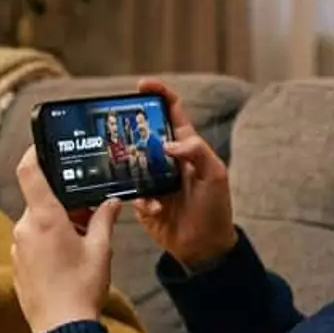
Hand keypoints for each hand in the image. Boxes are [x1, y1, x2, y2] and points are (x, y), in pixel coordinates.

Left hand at [13, 147, 120, 332]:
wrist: (61, 330)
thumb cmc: (82, 289)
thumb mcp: (101, 250)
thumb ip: (104, 219)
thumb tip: (111, 202)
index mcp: (44, 219)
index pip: (29, 172)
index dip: (33, 153)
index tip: (42, 145)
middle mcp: (24, 229)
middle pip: (40, 201)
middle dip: (63, 202)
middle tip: (88, 211)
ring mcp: (17, 248)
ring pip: (37, 223)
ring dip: (58, 224)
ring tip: (83, 241)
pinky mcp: (17, 265)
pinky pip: (32, 243)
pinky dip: (49, 242)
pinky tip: (69, 260)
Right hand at [131, 78, 237, 268]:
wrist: (204, 246)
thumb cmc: (215, 208)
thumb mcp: (215, 175)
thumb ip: (197, 152)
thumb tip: (167, 143)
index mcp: (186, 146)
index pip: (171, 111)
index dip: (158, 94)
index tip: (142, 85)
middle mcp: (166, 158)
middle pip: (142, 132)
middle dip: (130, 126)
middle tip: (118, 125)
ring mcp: (152, 178)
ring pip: (130, 160)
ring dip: (127, 163)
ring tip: (128, 168)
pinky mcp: (141, 199)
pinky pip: (129, 191)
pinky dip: (138, 197)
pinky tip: (152, 206)